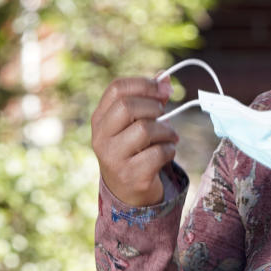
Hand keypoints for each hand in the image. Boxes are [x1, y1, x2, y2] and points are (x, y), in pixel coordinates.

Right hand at [91, 75, 177, 205]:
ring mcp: (113, 158)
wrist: (128, 193)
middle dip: (154, 107)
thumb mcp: (135, 123)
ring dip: (166, 130)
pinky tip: (167, 153)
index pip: (117, 89)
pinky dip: (170, 150)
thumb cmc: (135, 150)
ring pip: (145, 129)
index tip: (163, 90)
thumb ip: (149, 99)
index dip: (144, 84)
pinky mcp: (131, 176)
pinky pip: (158, 153)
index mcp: (100, 119)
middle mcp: (100, 138)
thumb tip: (166, 77)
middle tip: (164, 115)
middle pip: (127, 107)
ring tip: (169, 137)